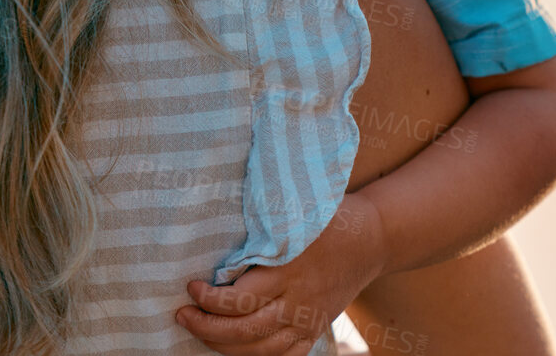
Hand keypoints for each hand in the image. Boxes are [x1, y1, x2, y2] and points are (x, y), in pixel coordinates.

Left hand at [176, 192, 386, 354]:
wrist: (373, 239)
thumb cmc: (329, 218)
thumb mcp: (296, 213)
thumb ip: (262, 229)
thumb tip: (214, 229)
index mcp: (291, 270)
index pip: (243, 298)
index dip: (211, 299)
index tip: (192, 287)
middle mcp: (300, 302)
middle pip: (246, 330)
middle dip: (207, 326)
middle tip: (183, 314)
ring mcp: (309, 320)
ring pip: (260, 349)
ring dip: (223, 345)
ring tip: (199, 329)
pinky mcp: (315, 330)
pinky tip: (233, 347)